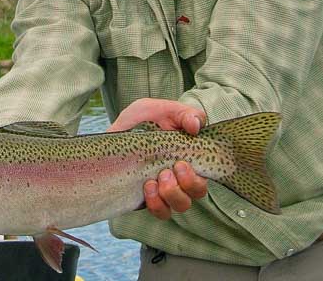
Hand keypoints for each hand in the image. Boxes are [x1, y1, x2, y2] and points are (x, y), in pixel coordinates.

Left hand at [106, 99, 208, 219]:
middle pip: (198, 192)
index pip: (207, 172)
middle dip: (187, 184)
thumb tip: (196, 126)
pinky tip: (147, 188)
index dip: (199, 175)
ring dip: (172, 195)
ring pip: (182, 205)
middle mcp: (182, 175)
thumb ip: (182, 113)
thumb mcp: (159, 110)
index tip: (181, 163)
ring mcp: (166, 189)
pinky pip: (162, 212)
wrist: (115, 133)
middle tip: (168, 170)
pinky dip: (157, 204)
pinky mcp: (150, 199)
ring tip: (155, 180)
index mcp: (189, 155)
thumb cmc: (141, 120)